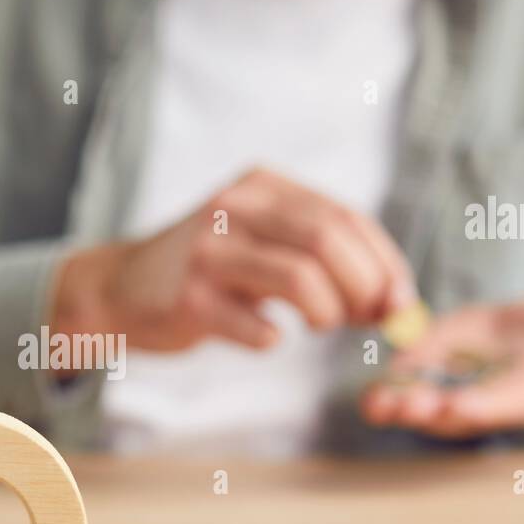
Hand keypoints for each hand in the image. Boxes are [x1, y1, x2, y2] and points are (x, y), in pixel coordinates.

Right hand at [51, 168, 417, 351]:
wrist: (122, 288)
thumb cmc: (211, 271)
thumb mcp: (263, 243)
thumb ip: (323, 259)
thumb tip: (395, 302)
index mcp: (261, 186)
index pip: (343, 217)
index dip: (383, 262)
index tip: (401, 301)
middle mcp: (234, 208)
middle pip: (328, 240)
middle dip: (365, 287)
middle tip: (368, 319)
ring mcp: (208, 252)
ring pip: (300, 277)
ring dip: (328, 313)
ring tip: (321, 325)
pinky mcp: (189, 299)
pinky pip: (255, 326)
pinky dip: (273, 337)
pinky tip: (269, 336)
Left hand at [361, 292, 523, 437]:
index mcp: (520, 396)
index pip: (495, 406)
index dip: (476, 407)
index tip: (455, 407)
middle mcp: (482, 398)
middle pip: (447, 412)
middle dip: (423, 411)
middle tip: (400, 408)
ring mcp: (451, 384)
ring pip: (418, 401)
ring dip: (395, 404)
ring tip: (373, 405)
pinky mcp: (431, 364)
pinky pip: (405, 377)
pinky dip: (388, 381)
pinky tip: (370, 382)